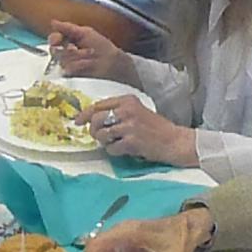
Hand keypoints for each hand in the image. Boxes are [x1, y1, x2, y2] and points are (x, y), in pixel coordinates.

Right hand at [48, 20, 133, 82]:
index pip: (53, 38)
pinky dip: (77, 66)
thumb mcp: (85, 32)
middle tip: (76, 48)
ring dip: (76, 57)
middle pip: (54, 51)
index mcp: (67, 39)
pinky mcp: (71, 74)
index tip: (57, 40)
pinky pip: (67, 70)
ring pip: (61, 60)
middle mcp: (65, 51)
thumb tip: (53, 22)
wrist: (111, 61)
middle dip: (67, 49)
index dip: (54, 39)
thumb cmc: (101, 45)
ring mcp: (67, 63)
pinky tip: (86, 64)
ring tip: (89, 55)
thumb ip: (68, 27)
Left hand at [80, 94, 197, 166]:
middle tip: (99, 136)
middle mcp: (127, 110)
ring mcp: (129, 126)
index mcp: (128, 100)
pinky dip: (114, 151)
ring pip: (102, 135)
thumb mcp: (137, 111)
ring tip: (116, 142)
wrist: (173, 141)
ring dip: (105, 142)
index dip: (85, 114)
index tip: (77, 121)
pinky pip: (111, 148)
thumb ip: (117, 111)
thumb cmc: (155, 128)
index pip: (98, 105)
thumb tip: (92, 118)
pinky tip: (124, 149)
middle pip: (96, 119)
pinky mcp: (131, 141)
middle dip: (94, 131)